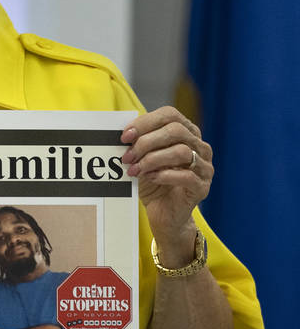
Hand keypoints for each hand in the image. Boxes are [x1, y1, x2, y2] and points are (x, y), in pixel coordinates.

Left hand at [121, 106, 212, 263]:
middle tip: (127, 156)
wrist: (163, 213)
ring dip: (152, 159)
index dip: (146, 122)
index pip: (170, 115)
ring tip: (135, 169)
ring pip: (182, 152)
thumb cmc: (151, 180)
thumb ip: (138, 141)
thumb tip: (123, 131)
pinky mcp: (203, 187)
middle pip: (176, 131)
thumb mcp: (142, 157)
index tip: (125, 135)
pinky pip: (187, 176)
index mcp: (186, 133)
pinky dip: (164, 175)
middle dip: (146, 142)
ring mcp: (205, 167)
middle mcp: (200, 147)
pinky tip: (150, 178)